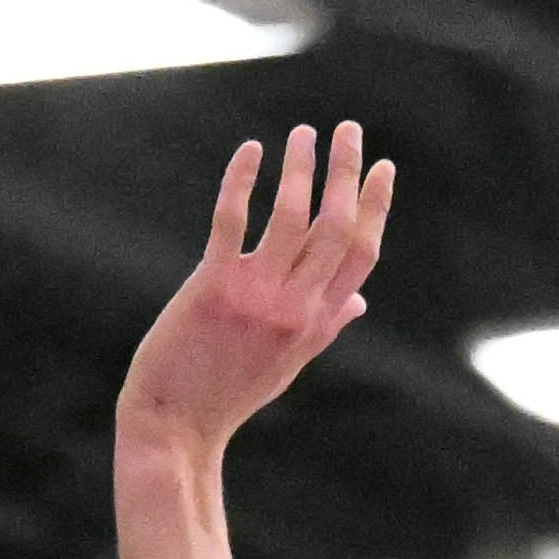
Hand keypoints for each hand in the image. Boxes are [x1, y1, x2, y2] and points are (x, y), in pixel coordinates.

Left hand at [118, 120, 394, 463]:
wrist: (176, 429)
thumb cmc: (229, 394)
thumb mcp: (289, 363)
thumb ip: (326, 325)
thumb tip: (361, 301)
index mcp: (317, 323)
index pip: (361, 254)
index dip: (375, 206)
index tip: (382, 167)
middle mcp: (294, 308)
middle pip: (336, 227)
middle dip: (346, 172)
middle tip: (349, 129)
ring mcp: (256, 297)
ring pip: (293, 217)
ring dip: (302, 168)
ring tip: (303, 133)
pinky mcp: (213, 287)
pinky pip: (232, 220)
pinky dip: (242, 179)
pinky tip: (251, 150)